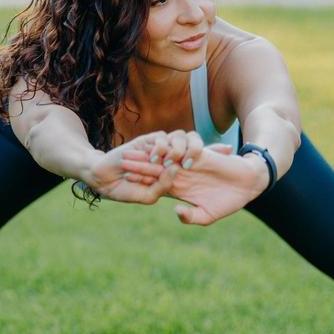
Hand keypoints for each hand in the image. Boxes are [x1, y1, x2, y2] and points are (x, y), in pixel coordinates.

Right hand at [87, 130, 204, 204]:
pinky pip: (162, 137)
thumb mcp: (148, 196)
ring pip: (180, 138)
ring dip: (180, 149)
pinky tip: (157, 158)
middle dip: (205, 147)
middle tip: (204, 158)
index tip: (230, 153)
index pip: (196, 161)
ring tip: (175, 163)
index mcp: (173, 171)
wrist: (104, 179)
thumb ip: (162, 187)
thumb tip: (174, 170)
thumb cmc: (125, 191)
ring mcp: (159, 148)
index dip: (214, 156)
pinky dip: (162, 147)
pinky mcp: (147, 140)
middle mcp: (169, 157)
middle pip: (194, 144)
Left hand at [121, 142, 269, 225]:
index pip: (156, 184)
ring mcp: (190, 163)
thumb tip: (176, 212)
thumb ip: (191, 217)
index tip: (125, 180)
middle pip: (156, 168)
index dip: (142, 181)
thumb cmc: (230, 201)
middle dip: (139, 165)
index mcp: (180, 189)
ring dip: (150, 155)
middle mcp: (182, 174)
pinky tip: (157, 149)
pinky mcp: (200, 154)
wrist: (248, 184)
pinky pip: (183, 150)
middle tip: (120, 161)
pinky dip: (171, 150)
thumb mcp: (208, 215)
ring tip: (133, 152)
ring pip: (166, 157)